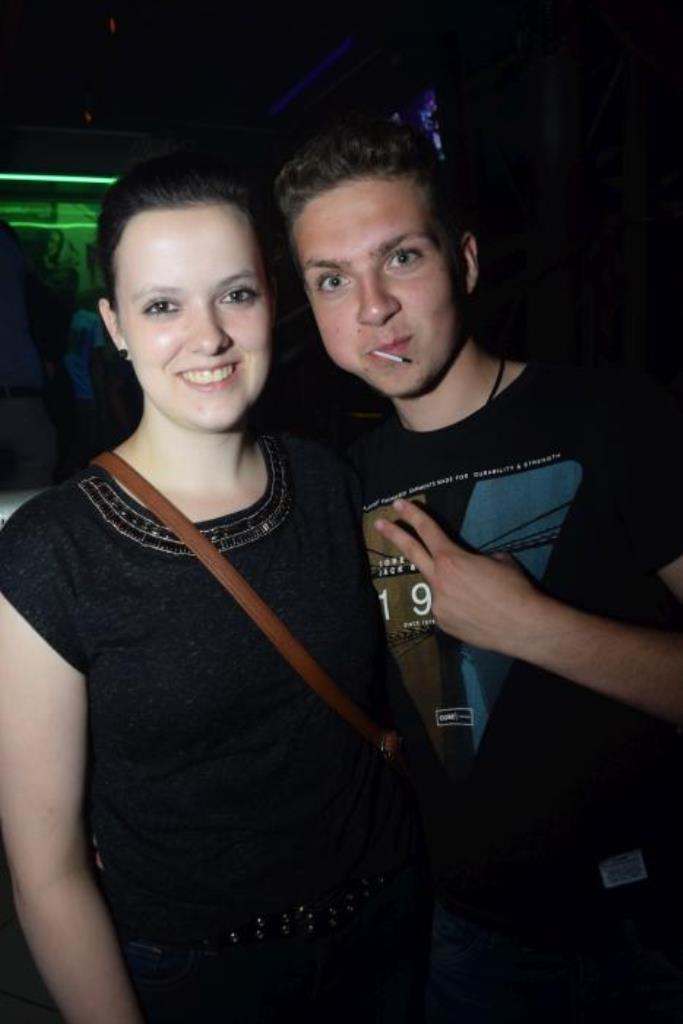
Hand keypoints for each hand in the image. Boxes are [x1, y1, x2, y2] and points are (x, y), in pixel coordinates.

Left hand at [374, 498, 545, 653]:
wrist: (523, 626)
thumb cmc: (515, 588)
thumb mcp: (499, 560)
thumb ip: (476, 559)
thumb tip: (471, 567)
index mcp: (451, 559)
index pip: (428, 531)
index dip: (412, 515)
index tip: (398, 503)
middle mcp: (438, 581)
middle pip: (412, 553)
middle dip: (394, 536)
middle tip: (379, 523)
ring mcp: (438, 605)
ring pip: (440, 589)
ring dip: (454, 589)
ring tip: (481, 598)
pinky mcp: (444, 625)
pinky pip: (448, 610)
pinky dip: (460, 608)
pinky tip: (479, 614)